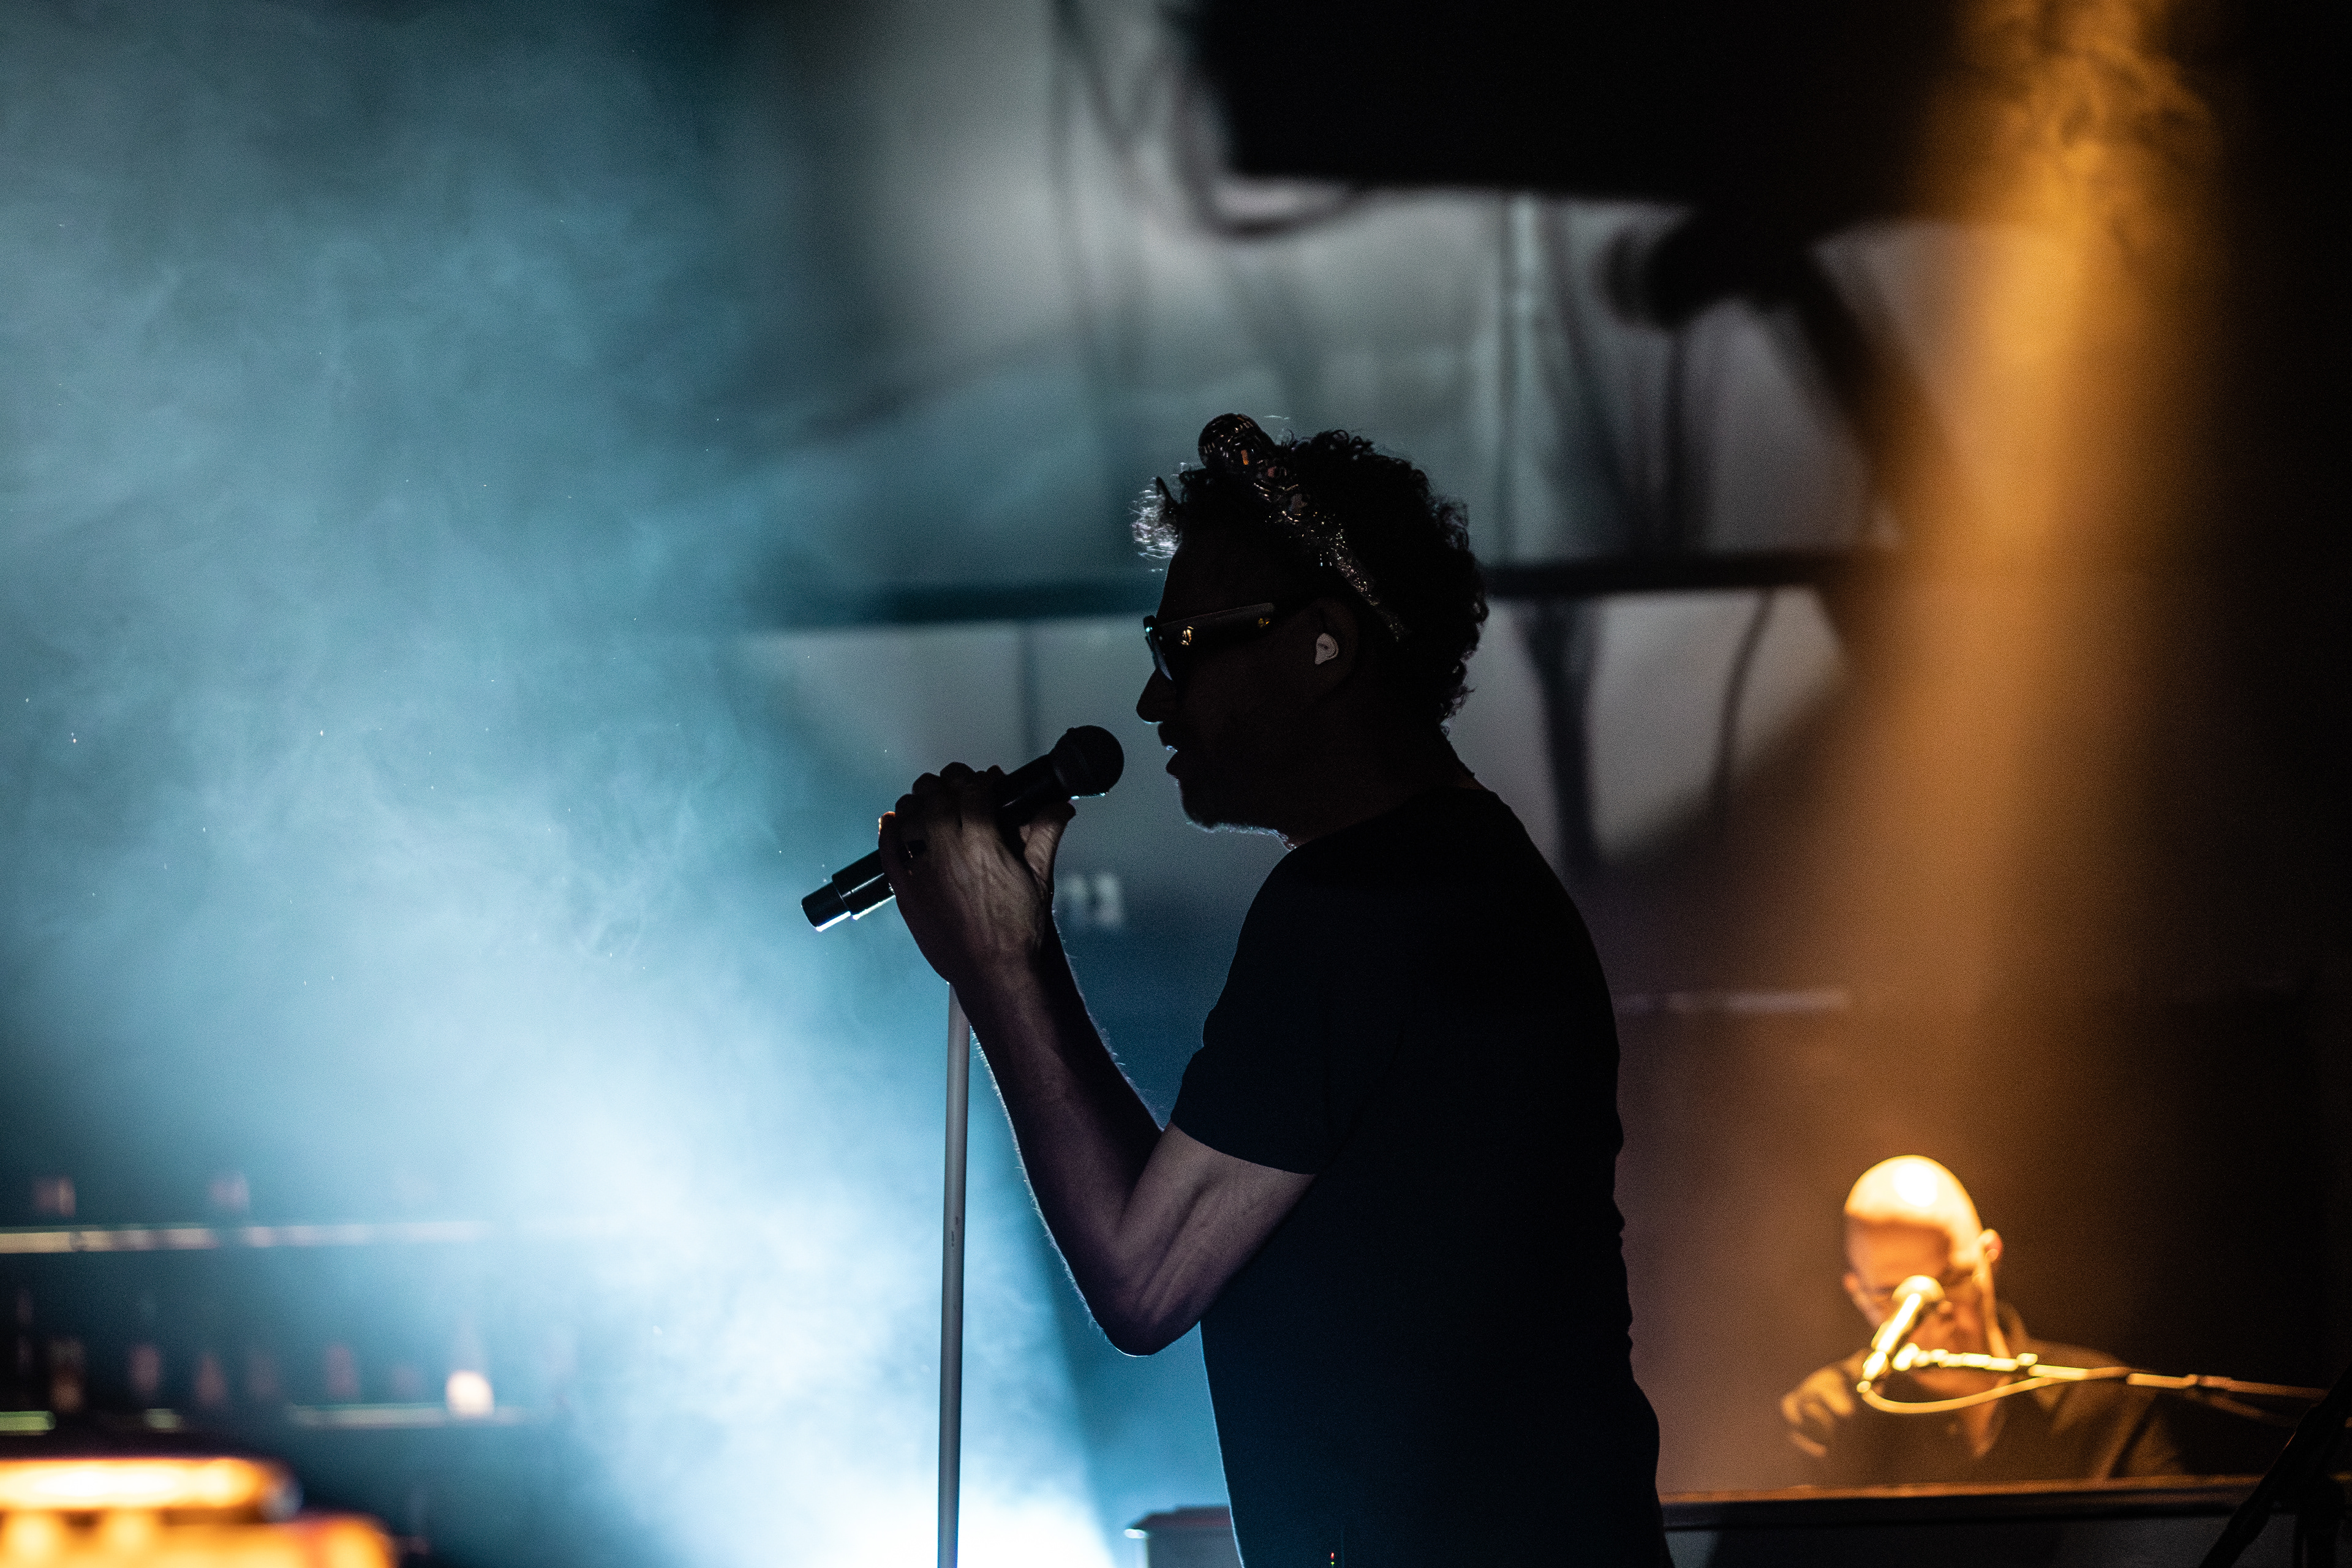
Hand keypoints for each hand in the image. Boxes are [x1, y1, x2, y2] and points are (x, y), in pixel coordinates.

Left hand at [879, 763, 1075, 989]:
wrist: (996, 972)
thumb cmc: (1020, 930)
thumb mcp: (1040, 876)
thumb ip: (1046, 833)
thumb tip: (1060, 805)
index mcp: (983, 842)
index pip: (973, 790)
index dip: (980, 780)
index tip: (986, 783)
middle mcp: (949, 851)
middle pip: (936, 796)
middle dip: (947, 784)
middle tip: (955, 786)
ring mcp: (923, 871)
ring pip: (908, 816)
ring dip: (917, 802)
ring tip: (927, 802)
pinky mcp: (906, 892)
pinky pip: (887, 852)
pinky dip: (888, 831)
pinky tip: (892, 821)